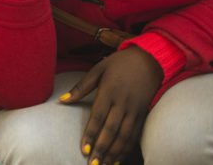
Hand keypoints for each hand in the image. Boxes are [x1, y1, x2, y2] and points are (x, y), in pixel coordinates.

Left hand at [59, 47, 162, 164]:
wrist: (150, 59)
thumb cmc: (119, 63)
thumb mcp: (97, 69)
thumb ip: (81, 87)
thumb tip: (62, 100)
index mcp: (108, 91)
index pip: (97, 117)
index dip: (91, 134)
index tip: (84, 150)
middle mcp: (122, 103)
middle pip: (111, 130)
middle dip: (102, 149)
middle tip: (93, 164)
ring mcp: (135, 110)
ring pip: (124, 136)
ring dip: (114, 152)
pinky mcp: (143, 113)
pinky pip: (135, 134)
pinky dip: (127, 148)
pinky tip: (120, 158)